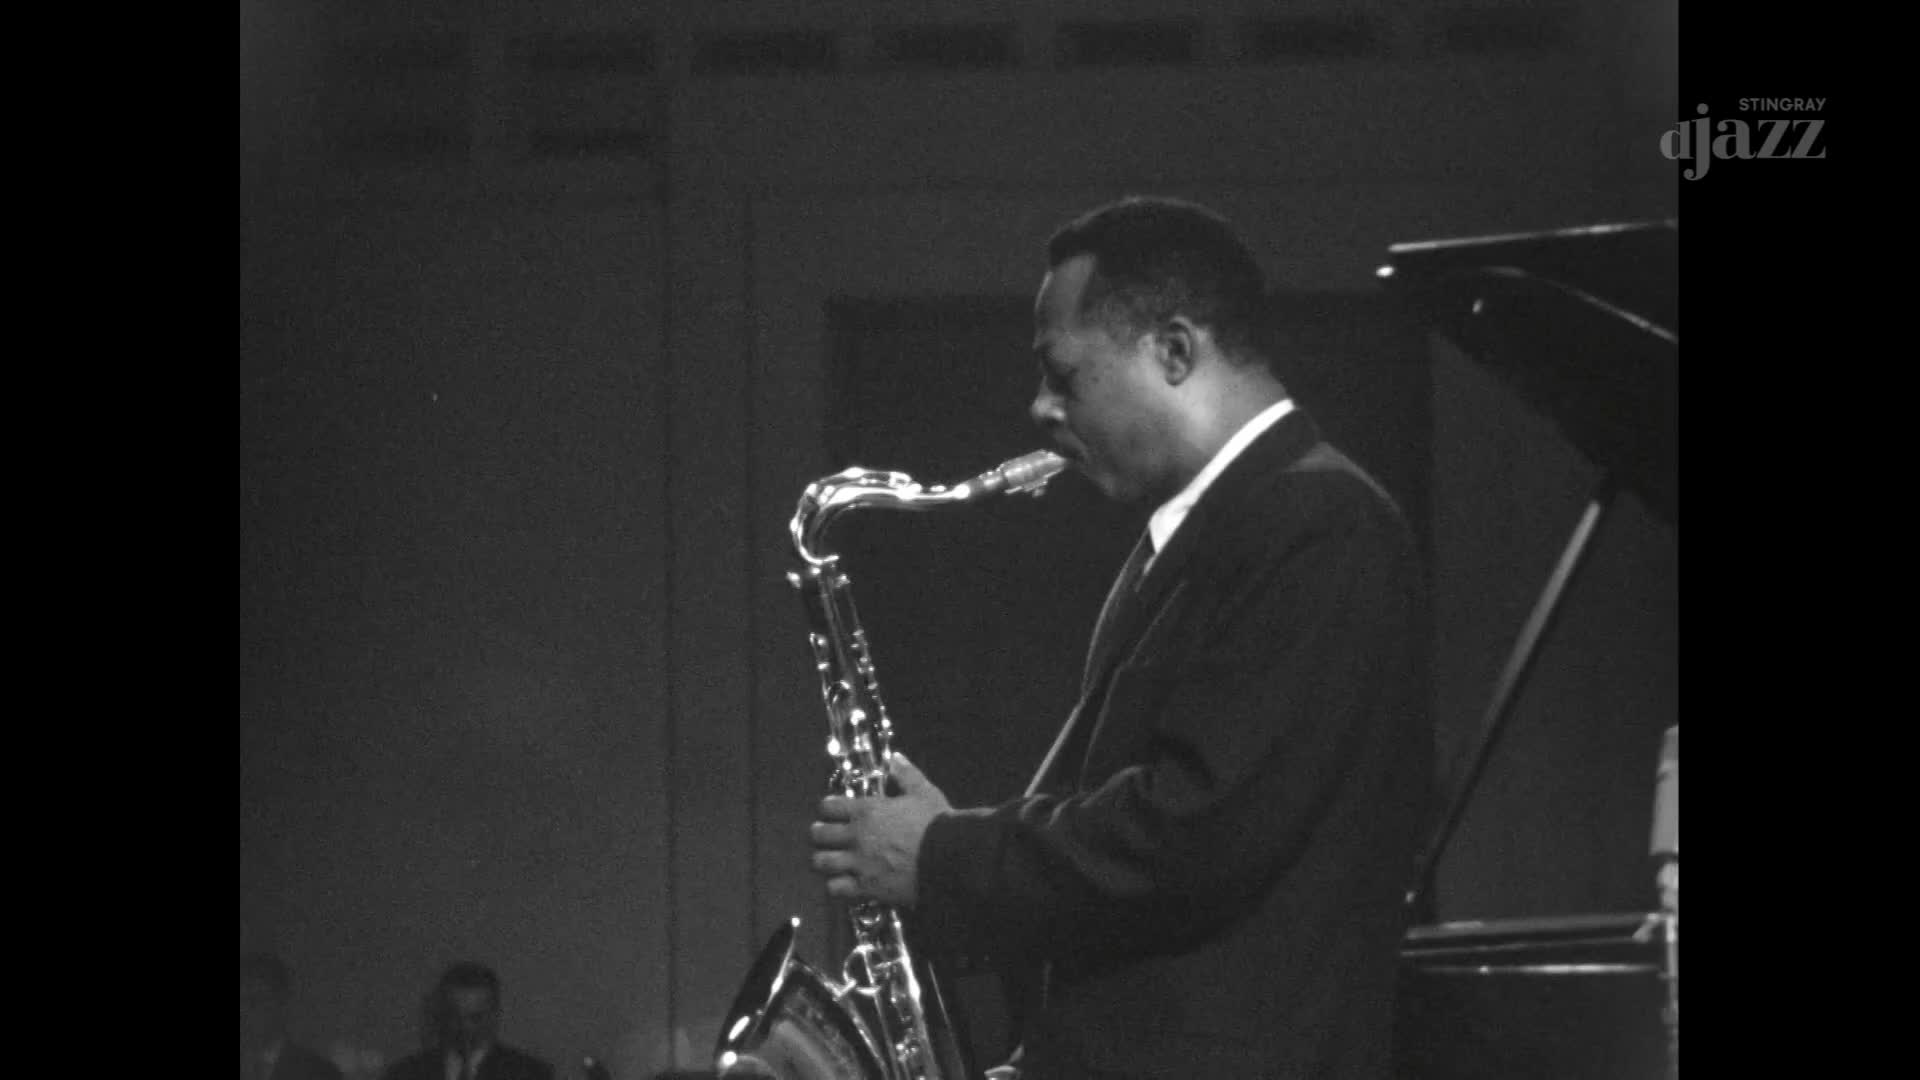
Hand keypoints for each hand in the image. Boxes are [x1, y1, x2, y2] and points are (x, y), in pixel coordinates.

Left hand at [808, 754, 951, 906]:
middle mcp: (856, 836)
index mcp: (866, 811)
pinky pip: (836, 888)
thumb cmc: (935, 823)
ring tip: (829, 861)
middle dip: (819, 833)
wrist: (948, 859)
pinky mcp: (865, 887)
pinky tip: (844, 883)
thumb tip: (895, 758)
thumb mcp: (923, 792)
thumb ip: (905, 774)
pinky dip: (836, 886)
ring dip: (823, 860)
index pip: (828, 806)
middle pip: (819, 834)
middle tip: (823, 835)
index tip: (831, 810)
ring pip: (821, 862)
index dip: (827, 807)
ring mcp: (858, 863)